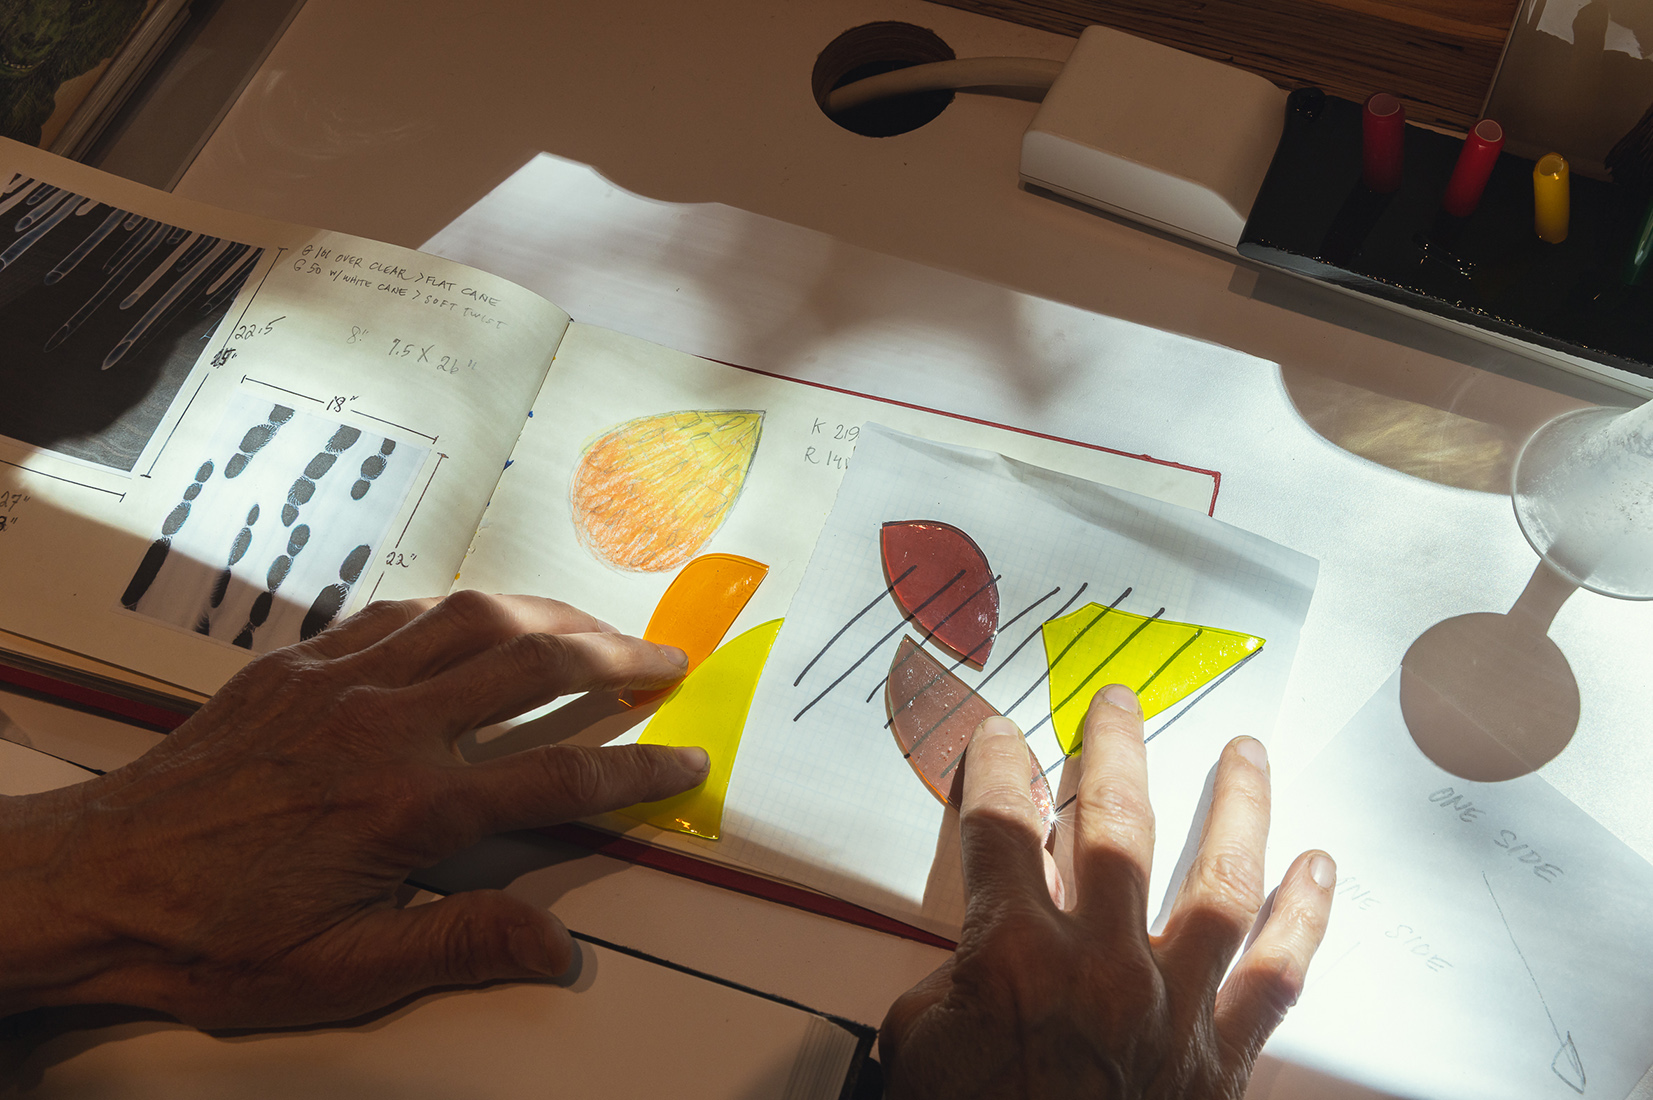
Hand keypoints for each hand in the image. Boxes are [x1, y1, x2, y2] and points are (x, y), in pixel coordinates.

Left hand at [0, 591, 703, 1027]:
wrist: (92, 880)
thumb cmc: (211, 937)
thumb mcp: (341, 972)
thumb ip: (459, 945)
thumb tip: (559, 948)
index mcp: (410, 806)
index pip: (561, 778)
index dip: (638, 769)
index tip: (688, 759)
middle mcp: (387, 725)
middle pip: (532, 663)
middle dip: (616, 655)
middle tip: (668, 658)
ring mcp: (340, 681)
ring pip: (471, 615)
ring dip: (548, 612)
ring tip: (595, 622)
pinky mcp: (296, 662)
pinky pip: (397, 611)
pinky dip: (457, 608)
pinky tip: (478, 617)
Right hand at [880, 683, 1333, 1097]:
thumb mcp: (920, 1046)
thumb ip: (952, 973)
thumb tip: (985, 940)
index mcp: (1012, 953)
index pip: (999, 822)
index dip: (994, 764)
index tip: (998, 734)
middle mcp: (1101, 962)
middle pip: (1112, 820)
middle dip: (1113, 748)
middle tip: (1119, 702)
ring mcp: (1174, 1003)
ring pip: (1217, 876)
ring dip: (1235, 804)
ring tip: (1244, 751)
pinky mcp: (1224, 1054)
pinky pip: (1280, 972)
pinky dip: (1305, 916)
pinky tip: (1321, 868)